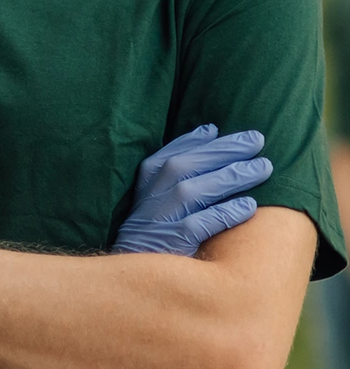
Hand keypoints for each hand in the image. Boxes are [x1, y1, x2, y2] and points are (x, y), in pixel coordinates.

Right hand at [113, 124, 272, 255]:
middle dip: (227, 150)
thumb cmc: (155, 226)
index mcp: (150, 174)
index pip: (181, 149)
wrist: (137, 270)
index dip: (208, 139)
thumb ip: (181, 162)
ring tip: (264, 169)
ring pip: (198, 190)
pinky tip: (249, 206)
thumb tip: (211, 131)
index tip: (235, 132)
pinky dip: (225, 213)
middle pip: (191, 164)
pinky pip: (201, 224)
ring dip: (232, 177)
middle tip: (259, 140)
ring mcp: (162, 216)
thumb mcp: (158, 189)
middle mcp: (154, 192)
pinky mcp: (173, 241)